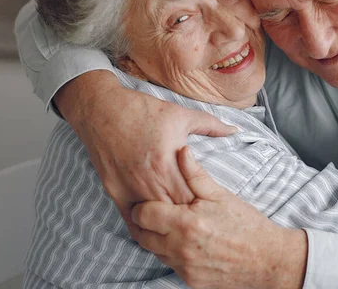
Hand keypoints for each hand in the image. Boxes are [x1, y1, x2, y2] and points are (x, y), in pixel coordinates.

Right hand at [55, 70, 237, 237]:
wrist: (101, 108)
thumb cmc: (143, 110)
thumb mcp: (182, 115)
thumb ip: (212, 126)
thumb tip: (236, 130)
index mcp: (168, 163)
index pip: (191, 198)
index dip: (202, 207)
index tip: (212, 210)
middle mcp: (148, 180)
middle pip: (173, 212)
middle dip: (187, 218)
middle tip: (201, 223)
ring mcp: (129, 187)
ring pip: (153, 218)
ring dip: (167, 223)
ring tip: (181, 228)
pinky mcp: (113, 190)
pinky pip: (129, 217)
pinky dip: (142, 224)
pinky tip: (154, 228)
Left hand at [132, 147, 306, 288]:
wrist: (267, 259)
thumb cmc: (246, 225)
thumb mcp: (221, 195)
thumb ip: (195, 175)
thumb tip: (181, 151)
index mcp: (186, 223)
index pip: (143, 214)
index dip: (142, 205)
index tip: (148, 200)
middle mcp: (180, 248)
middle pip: (141, 235)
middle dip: (143, 223)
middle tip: (152, 212)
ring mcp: (184, 267)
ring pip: (153, 252)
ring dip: (155, 239)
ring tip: (169, 225)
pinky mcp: (189, 280)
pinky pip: (168, 265)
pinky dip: (170, 253)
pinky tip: (183, 242)